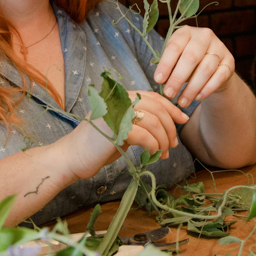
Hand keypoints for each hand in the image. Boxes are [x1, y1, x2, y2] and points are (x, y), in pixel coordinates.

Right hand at [59, 90, 188, 181]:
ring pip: (153, 122)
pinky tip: (153, 154)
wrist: (72, 157)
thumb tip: (168, 125)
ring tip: (163, 153)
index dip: (171, 108)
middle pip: (157, 108)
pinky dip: (154, 146)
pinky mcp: (114, 130)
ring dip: (163, 140)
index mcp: (120, 97)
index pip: (153, 97)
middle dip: (170, 127)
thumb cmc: (97, 146)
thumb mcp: (121, 127)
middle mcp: (118, 100)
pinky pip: (145, 136)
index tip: (183, 119)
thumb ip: (139, 120)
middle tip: (172, 144)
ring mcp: (115, 113)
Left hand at [153, 26, 235, 107]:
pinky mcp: (229, 61)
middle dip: (178, 78)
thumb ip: (169, 68)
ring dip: (192, 88)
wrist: (212, 67)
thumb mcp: (176, 60)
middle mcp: (204, 36)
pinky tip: (197, 98)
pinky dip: (207, 89)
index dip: (165, 65)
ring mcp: (219, 47)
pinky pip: (219, 77)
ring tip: (182, 102)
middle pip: (191, 57)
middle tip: (169, 94)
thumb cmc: (187, 63)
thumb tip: (162, 81)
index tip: (158, 81)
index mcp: (187, 32)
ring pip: (205, 69)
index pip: (174, 47)